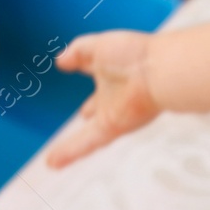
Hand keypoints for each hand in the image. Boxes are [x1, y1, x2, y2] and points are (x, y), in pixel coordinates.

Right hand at [45, 30, 160, 167]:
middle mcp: (113, 94)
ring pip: (88, 133)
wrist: (157, 73)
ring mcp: (113, 114)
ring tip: (55, 159)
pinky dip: (68, 152)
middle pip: (99, 104)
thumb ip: (79, 51)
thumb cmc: (134, 55)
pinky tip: (51, 163)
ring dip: (71, 146)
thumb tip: (60, 60)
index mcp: (110, 68)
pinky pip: (86, 143)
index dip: (81, 66)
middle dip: (92, 108)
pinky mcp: (113, 128)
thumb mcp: (98, 46)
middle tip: (84, 114)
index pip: (90, 66)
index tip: (68, 67)